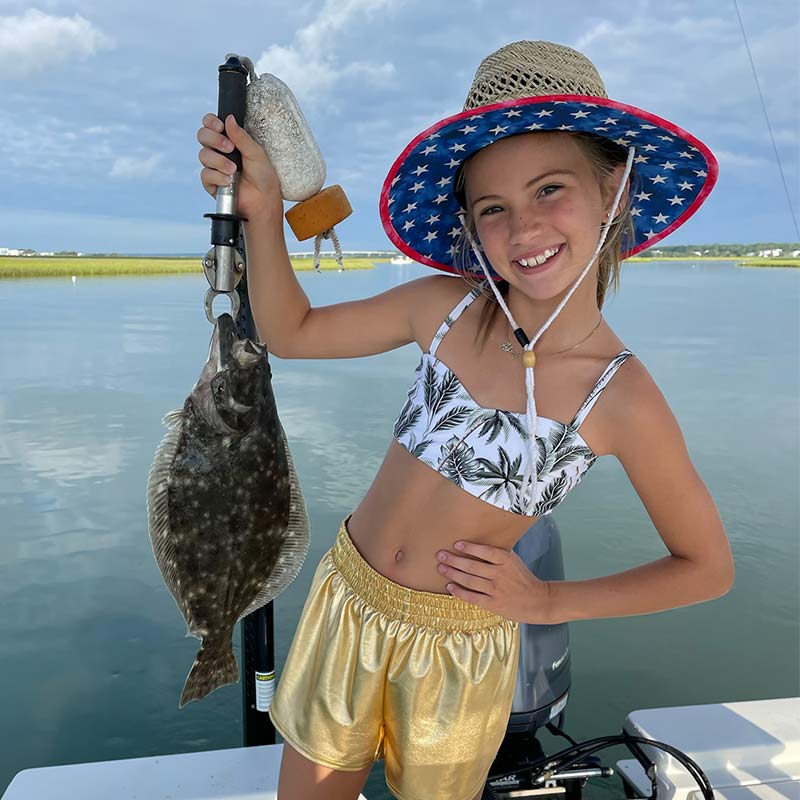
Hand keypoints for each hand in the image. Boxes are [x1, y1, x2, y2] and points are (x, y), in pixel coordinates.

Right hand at [196, 113, 282, 221]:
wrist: (263, 199)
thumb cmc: (263, 176)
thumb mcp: (255, 152)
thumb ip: (241, 136)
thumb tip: (229, 119)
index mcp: (229, 140)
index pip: (210, 124)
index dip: (211, 122)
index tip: (220, 126)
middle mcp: (218, 151)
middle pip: (202, 136)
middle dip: (214, 140)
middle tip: (229, 147)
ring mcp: (213, 166)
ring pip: (203, 155)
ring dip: (219, 161)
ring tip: (234, 169)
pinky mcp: (211, 182)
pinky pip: (205, 174)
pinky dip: (218, 176)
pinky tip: (228, 180)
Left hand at [436, 541, 550, 623]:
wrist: (538, 601)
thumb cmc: (523, 578)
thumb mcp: (514, 561)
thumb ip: (498, 554)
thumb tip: (477, 543)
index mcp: (506, 561)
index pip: (485, 551)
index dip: (470, 548)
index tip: (456, 544)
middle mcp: (500, 574)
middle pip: (472, 566)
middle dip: (453, 560)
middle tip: (440, 555)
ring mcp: (496, 590)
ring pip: (470, 580)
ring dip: (453, 574)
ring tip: (441, 568)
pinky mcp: (493, 604)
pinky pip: (472, 597)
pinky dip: (460, 592)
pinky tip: (450, 587)